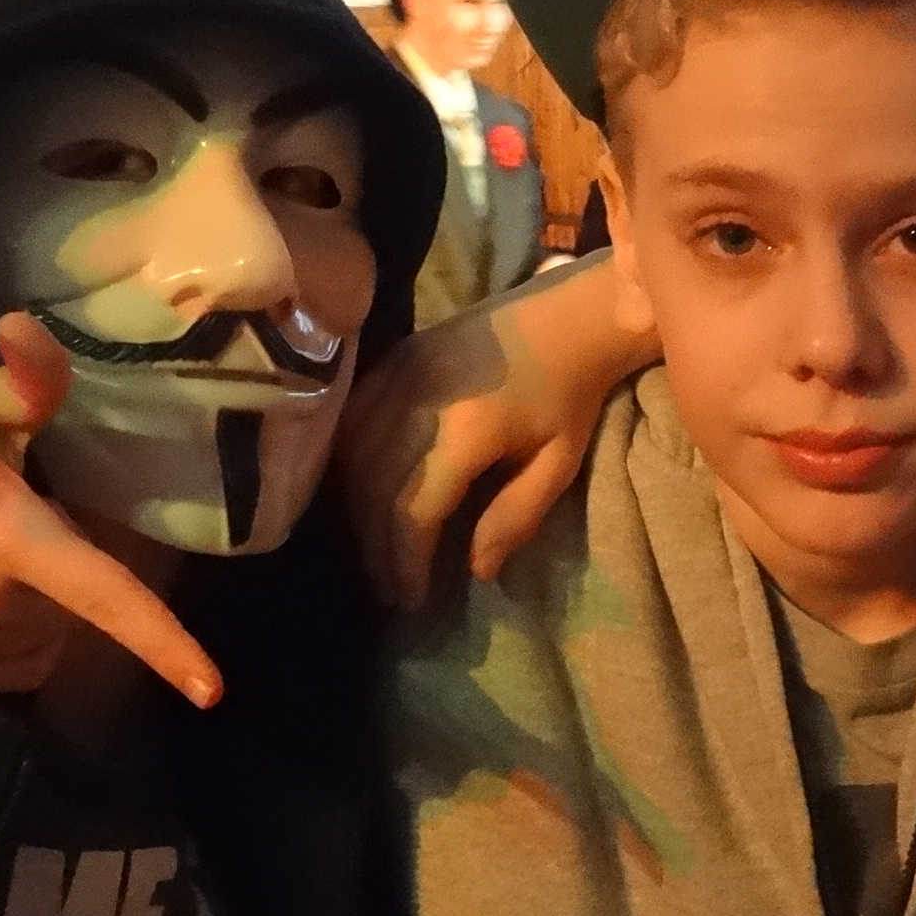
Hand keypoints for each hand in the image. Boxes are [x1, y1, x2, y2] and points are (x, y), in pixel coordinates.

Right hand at [0, 315, 221, 703]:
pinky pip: (4, 668)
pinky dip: (11, 637)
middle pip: (78, 613)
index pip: (104, 598)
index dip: (164, 646)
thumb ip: (24, 379)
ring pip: (45, 644)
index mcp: (7, 538)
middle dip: (77, 577)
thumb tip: (33, 330)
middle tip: (40, 525)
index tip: (211, 691)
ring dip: (44, 611)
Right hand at [340, 253, 655, 606]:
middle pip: (374, 487)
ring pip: (352, 454)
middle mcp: (421, 398)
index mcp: (467, 428)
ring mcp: (400, 372)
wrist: (567, 317)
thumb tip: (475, 571)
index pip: (413, 508)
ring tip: (375, 549)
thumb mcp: (558, 464)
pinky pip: (351, 417)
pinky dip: (346, 461)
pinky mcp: (392, 357)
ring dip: (356, 509)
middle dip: (376, 546)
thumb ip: (515, 518)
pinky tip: (358, 494)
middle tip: (387, 586)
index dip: (404, 559)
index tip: (410, 598)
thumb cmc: (569, 395)